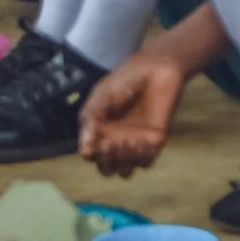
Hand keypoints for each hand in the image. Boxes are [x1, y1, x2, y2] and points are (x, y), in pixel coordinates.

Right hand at [78, 54, 185, 176]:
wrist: (155, 70)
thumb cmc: (124, 80)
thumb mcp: (102, 96)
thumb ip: (91, 119)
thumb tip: (84, 150)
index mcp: (99, 132)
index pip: (91, 155)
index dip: (91, 154)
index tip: (93, 146)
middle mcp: (115, 142)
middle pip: (106, 167)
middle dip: (106, 162)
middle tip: (110, 145)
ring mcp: (134, 145)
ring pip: (125, 170)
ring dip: (124, 162)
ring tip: (128, 140)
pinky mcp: (154, 143)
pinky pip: (145, 162)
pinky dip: (142, 156)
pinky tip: (143, 140)